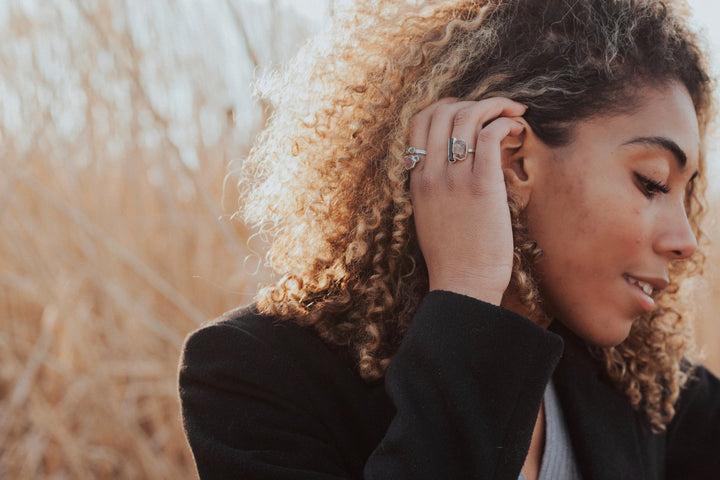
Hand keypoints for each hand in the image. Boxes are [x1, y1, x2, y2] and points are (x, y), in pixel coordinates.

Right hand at [408, 97, 526, 304]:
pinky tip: (517, 131)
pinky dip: (505, 123)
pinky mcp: (481, 186)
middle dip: (475, 101)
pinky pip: (489, 135)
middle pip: (443, 111)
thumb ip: (436, 186)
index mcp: (417, 179)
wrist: (462, 284)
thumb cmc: (453, 256)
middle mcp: (431, 173)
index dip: (445, 106)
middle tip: (499, 110)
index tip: (469, 110)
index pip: (420, 122)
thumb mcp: (430, 215)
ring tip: (514, 114)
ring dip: (495, 106)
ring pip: (468, 116)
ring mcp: (454, 179)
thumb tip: (456, 165)